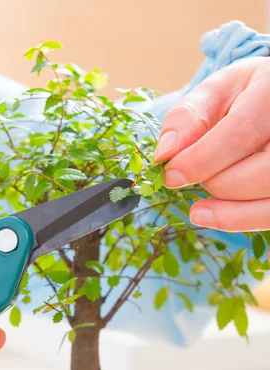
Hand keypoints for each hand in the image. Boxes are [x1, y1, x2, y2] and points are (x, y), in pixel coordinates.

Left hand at [154, 57, 269, 231]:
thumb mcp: (217, 92)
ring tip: (199, 209)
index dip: (200, 161)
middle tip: (195, 179)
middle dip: (218, 184)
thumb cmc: (247, 96)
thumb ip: (187, 117)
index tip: (170, 175)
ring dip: (230, 210)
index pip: (241, 133)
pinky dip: (243, 220)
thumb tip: (165, 153)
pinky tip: (215, 216)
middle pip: (262, 173)